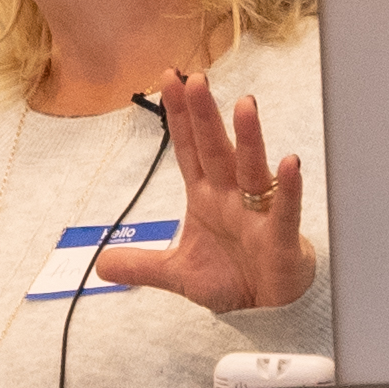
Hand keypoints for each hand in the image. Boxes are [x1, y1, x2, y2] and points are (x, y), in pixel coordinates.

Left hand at [95, 73, 314, 314]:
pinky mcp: (279, 238)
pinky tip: (288, 163)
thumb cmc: (232, 277)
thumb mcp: (177, 274)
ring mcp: (257, 214)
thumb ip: (141, 265)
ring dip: (248, 138)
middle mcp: (231, 197)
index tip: (168, 79)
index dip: (180, 118)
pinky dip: (287, 188)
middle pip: (216, 149)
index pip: (189, 150)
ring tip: (245, 105)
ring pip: (251, 169)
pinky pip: (284, 209)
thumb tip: (100, 265)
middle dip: (205, 116)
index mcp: (206, 197)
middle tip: (195, 78)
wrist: (267, 309)